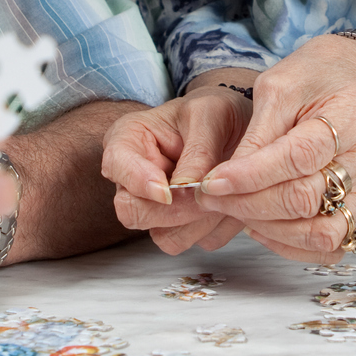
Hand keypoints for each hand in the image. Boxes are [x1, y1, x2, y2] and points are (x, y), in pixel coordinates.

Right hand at [101, 79, 254, 254]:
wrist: (239, 128)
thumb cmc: (216, 113)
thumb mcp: (211, 114)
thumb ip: (198, 149)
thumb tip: (184, 188)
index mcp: (128, 140)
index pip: (116, 166)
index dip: (139, 183)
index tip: (167, 191)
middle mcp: (133, 180)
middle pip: (133, 213)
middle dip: (176, 209)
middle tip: (210, 192)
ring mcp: (154, 208)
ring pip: (166, 236)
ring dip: (201, 220)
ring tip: (227, 191)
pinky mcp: (179, 228)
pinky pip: (193, 242)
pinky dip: (216, 228)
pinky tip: (229, 202)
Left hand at [201, 36, 355, 262]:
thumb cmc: (316, 74)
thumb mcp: (279, 86)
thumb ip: (258, 134)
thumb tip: (226, 181)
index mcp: (351, 114)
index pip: (299, 157)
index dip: (251, 176)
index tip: (212, 182)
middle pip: (308, 198)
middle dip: (251, 204)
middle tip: (212, 198)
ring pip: (324, 232)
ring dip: (273, 230)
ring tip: (238, 212)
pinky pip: (333, 240)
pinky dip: (294, 244)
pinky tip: (264, 226)